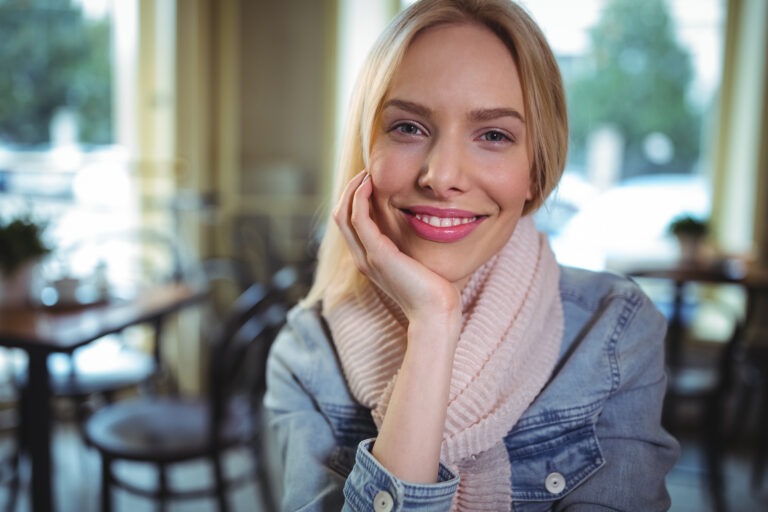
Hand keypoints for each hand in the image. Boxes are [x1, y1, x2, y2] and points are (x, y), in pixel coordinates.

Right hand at [333, 171, 461, 330]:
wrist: (437, 313)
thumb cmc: (435, 291)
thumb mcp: (420, 263)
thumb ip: (414, 248)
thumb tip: (429, 229)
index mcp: (370, 261)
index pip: (350, 225)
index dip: (354, 201)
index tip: (370, 182)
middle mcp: (363, 259)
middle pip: (340, 218)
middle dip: (349, 191)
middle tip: (366, 172)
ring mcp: (368, 257)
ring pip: (343, 216)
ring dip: (352, 190)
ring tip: (366, 174)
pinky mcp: (378, 254)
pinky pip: (359, 219)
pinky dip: (360, 198)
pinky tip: (371, 184)